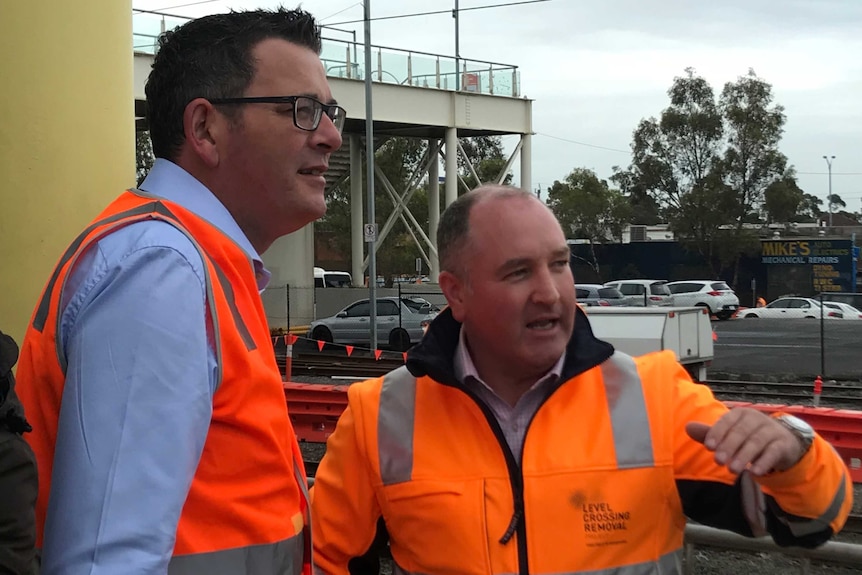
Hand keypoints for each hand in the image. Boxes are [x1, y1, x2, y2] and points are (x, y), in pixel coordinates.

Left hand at [686, 407, 806, 475]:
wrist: (783, 441)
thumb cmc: (749, 437)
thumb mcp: (730, 434)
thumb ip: (710, 433)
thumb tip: (687, 427)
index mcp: (740, 413)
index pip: (727, 421)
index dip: (717, 433)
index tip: (708, 447)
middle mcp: (756, 418)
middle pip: (741, 432)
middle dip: (729, 447)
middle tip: (718, 461)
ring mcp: (772, 430)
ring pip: (756, 442)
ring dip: (744, 456)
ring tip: (733, 470)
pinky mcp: (783, 444)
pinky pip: (773, 452)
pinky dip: (764, 462)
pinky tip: (754, 473)